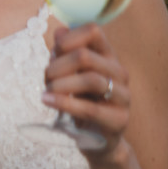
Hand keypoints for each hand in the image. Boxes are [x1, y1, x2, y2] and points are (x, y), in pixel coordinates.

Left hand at [42, 23, 130, 161]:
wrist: (95, 138)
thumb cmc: (81, 101)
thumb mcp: (69, 75)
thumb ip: (64, 54)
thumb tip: (59, 30)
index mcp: (107, 56)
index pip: (93, 31)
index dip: (67, 38)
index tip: (52, 53)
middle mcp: (119, 72)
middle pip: (84, 56)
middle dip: (56, 67)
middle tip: (45, 79)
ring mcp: (122, 96)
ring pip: (90, 80)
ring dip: (60, 85)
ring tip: (46, 92)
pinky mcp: (119, 119)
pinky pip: (90, 108)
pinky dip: (65, 103)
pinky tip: (47, 101)